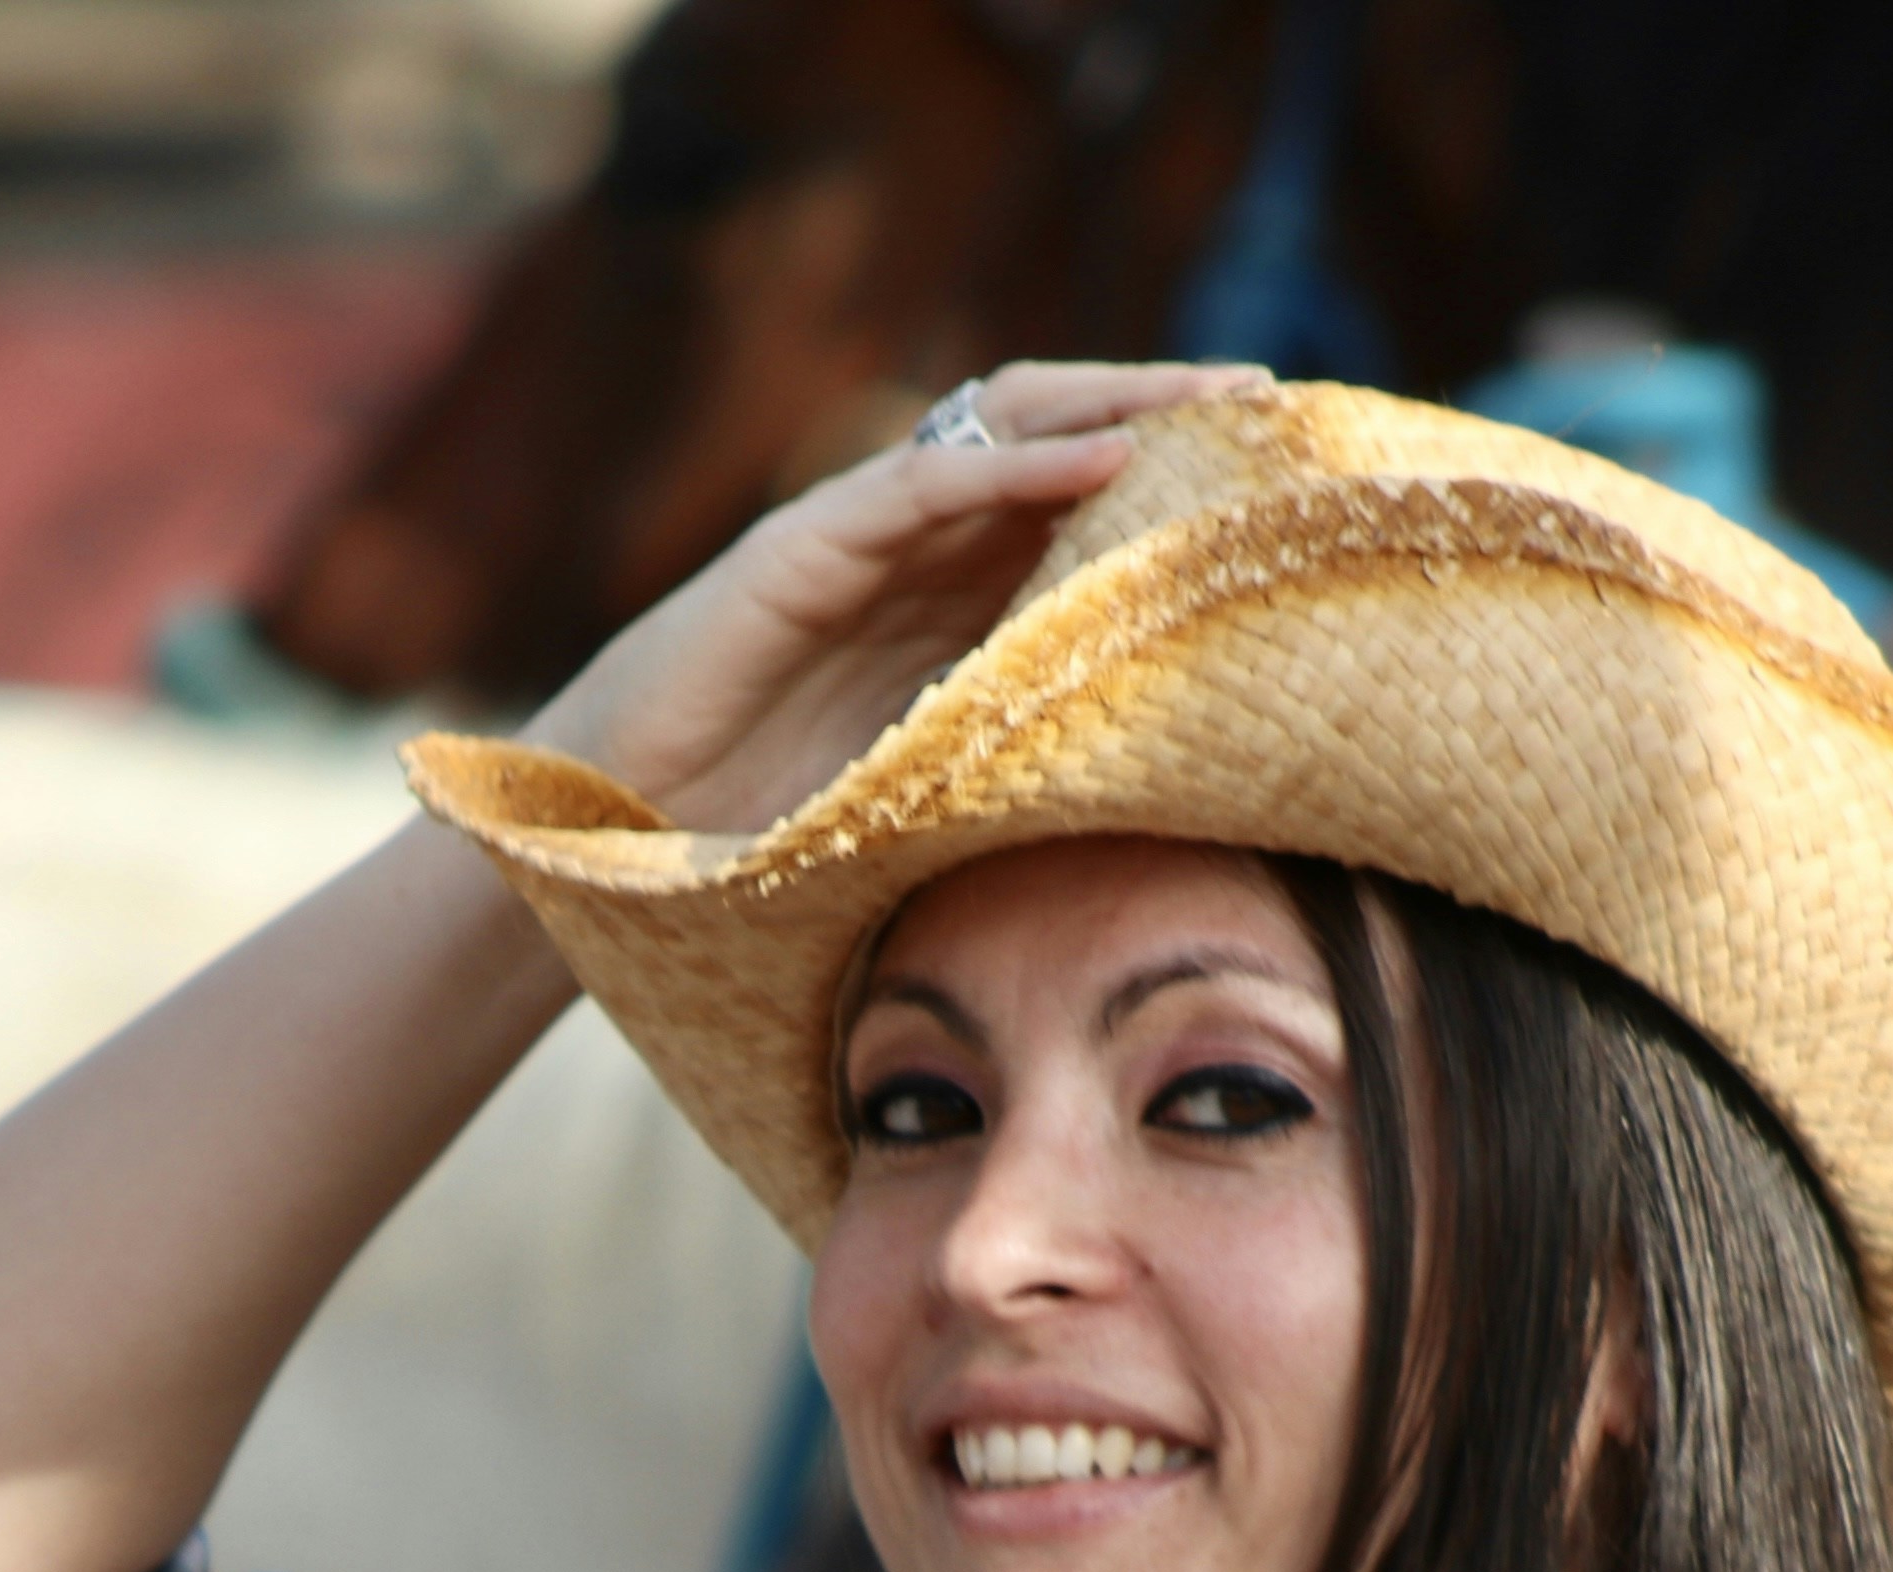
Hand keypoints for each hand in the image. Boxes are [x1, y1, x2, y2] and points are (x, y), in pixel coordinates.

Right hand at [520, 363, 1263, 833]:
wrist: (616, 845)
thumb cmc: (763, 838)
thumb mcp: (936, 793)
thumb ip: (1025, 757)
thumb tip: (1178, 794)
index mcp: (945, 600)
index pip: (1076, 499)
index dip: (1172, 478)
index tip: (1276, 483)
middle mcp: (908, 551)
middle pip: (1057, 438)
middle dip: (1164, 411)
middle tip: (1271, 411)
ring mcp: (853, 539)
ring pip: (1000, 431)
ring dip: (1113, 407)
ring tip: (1213, 405)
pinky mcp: (796, 554)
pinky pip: (917, 485)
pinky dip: (1014, 465)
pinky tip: (1102, 457)